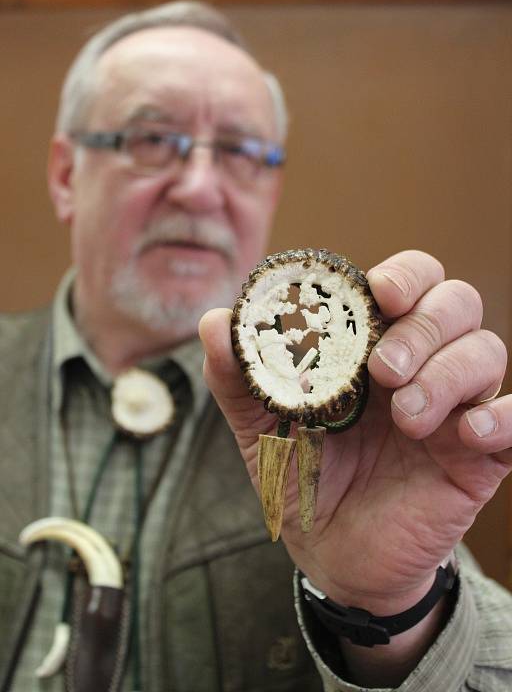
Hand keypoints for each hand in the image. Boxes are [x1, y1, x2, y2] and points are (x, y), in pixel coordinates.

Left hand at [199, 250, 509, 614]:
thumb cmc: (303, 477)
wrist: (330, 555)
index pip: (411, 280)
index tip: (378, 294)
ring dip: (449, 372)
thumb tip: (213, 321)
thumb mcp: (260, 427)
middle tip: (384, 370)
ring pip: (486, 351)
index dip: (404, 275)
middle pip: (457, 302)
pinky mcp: (479, 456)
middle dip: (424, 324)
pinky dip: (505, 417)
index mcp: (372, 344)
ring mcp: (454, 407)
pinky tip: (470, 433)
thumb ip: (239, 376)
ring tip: (406, 417)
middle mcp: (421, 364)